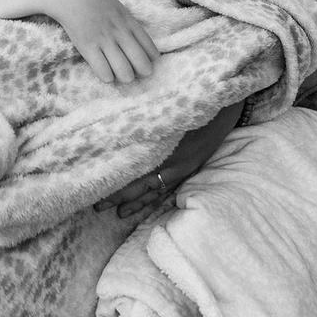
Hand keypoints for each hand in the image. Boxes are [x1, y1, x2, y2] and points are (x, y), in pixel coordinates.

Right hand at [39, 0, 158, 83]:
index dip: (151, 59)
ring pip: (124, 70)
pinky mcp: (87, 46)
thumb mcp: (115, 5)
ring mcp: (104, 40)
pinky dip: (107, 76)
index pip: (149, 46)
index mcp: (128, 21)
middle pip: (141, 62)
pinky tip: (106, 75)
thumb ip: (124, 20)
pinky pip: (102, 69)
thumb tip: (130, 35)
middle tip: (138, 73)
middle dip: (143, 71)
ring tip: (122, 76)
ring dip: (126, 77)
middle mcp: (120, 32)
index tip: (149, 62)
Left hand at [95, 101, 243, 216]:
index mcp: (162, 151)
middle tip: (97, 208)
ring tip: (120, 214)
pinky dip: (156, 198)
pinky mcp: (189, 168)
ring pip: (155, 192)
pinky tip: (146, 205)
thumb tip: (111, 132)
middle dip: (118, 198)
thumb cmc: (188, 102)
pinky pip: (169, 188)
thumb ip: (139, 125)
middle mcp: (172, 165)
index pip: (133, 176)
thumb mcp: (162, 112)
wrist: (221, 104)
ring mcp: (182, 169)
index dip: (114, 188)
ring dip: (137, 204)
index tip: (94, 193)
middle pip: (140, 188)